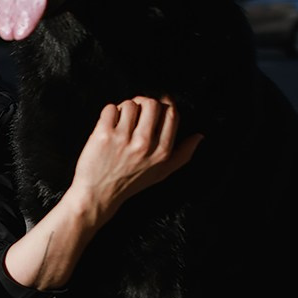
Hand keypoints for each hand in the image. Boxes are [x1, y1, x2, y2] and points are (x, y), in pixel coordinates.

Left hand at [69, 97, 202, 223]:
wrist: (98, 195)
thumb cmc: (130, 183)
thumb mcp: (162, 173)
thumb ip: (183, 154)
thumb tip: (199, 136)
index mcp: (162, 152)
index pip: (171, 113)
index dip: (163, 105)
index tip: (155, 106)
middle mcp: (145, 144)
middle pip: (152, 103)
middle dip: (144, 103)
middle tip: (136, 112)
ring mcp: (123, 139)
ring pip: (130, 104)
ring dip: (125, 109)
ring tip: (121, 122)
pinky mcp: (103, 135)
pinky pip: (110, 108)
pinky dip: (109, 113)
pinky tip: (109, 125)